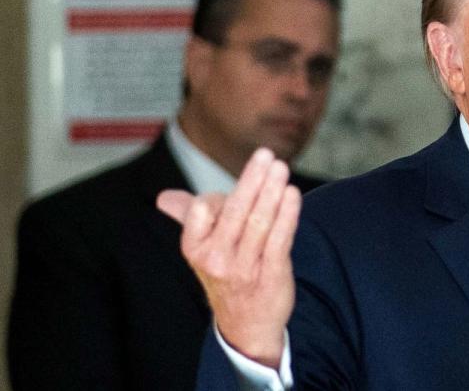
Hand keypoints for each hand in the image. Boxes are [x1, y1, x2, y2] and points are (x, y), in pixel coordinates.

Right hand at [157, 148, 300, 367]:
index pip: (202, 210)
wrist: (246, 324)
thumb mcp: (202, 250)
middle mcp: (217, 260)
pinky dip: (288, 215)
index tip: (232, 186)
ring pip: (260, 222)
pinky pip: (280, 239)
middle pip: (236, 211)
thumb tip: (164, 198)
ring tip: (281, 169)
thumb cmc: (226, 273)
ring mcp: (245, 269)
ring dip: (272, 192)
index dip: (219, 194)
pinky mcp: (272, 275)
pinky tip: (292, 195)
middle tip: (266, 155)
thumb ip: (189, 218)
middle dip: (253, 180)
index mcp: (195, 248)